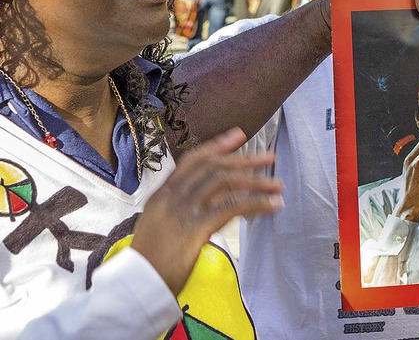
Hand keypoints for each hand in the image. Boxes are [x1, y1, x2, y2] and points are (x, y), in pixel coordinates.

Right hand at [131, 127, 283, 295]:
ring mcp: (181, 211)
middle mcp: (171, 197)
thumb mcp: (162, 227)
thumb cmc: (151, 263)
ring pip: (224, 182)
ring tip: (277, 186)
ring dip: (256, 182)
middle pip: (213, 167)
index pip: (192, 160)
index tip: (239, 135)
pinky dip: (256, 203)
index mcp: (162, 194)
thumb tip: (218, 201)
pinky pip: (231, 207)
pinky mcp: (194, 228)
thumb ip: (184, 209)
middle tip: (269, 157)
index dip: (217, 146)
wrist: (136, 288)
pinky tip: (272, 206)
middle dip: (244, 159)